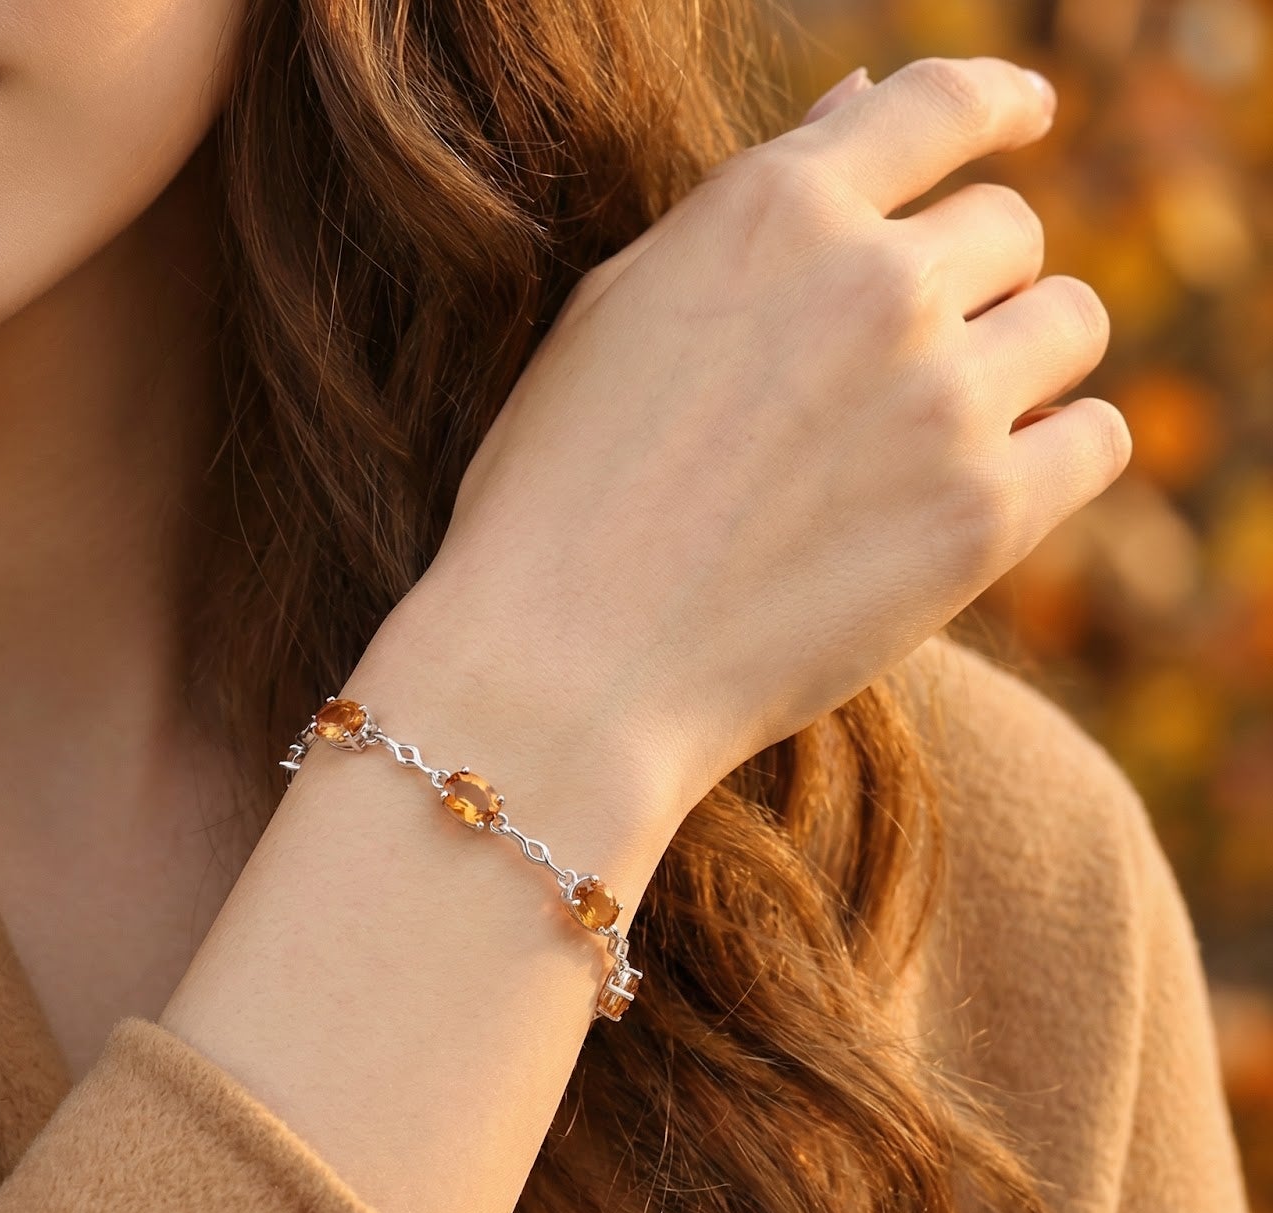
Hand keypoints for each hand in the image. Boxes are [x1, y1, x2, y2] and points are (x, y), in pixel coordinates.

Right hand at [390, 56, 1129, 829]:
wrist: (560, 670)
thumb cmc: (555, 500)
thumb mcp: (616, 313)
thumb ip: (747, 208)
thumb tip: (855, 105)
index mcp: (773, 212)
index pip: (939, 106)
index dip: (998, 103)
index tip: (1025, 116)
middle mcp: (873, 283)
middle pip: (1008, 232)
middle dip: (973, 284)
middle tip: (910, 363)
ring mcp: (937, 399)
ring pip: (1070, 324)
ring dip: (1023, 363)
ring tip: (947, 429)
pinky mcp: (981, 518)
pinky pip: (1095, 439)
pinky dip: (1061, 452)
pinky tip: (997, 485)